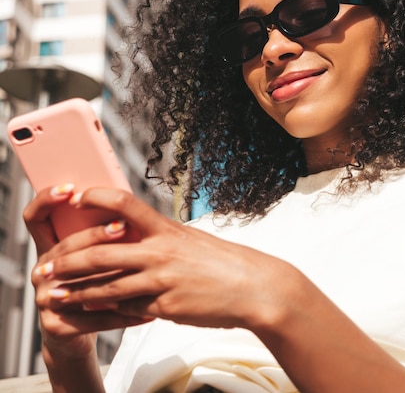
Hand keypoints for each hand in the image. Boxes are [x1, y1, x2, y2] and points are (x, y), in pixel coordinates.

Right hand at [25, 185, 150, 359]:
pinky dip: (123, 315)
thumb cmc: (96, 286)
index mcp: (51, 247)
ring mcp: (44, 298)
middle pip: (65, 246)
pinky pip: (93, 317)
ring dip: (111, 275)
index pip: (37, 217)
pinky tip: (147, 312)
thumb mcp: (97, 258)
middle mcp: (42, 269)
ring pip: (78, 281)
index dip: (47, 199)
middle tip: (122, 226)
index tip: (71, 188)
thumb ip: (105, 236)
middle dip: (94, 235)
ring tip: (140, 269)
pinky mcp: (54, 325)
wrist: (77, 333)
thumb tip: (133, 211)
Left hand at [32, 187, 295, 330]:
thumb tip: (135, 242)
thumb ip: (161, 241)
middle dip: (67, 261)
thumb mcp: (192, 240)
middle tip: (46, 267)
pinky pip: (128, 310)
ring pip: (105, 287)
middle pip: (100, 253)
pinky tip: (94, 312)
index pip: (123, 204)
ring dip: (76, 293)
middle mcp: (160, 253)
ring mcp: (161, 281)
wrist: (254, 288)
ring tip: (56, 296)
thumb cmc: (225, 262)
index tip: (76, 196)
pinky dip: (109, 311)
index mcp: (167, 229)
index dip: (96, 196)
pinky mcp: (165, 307)